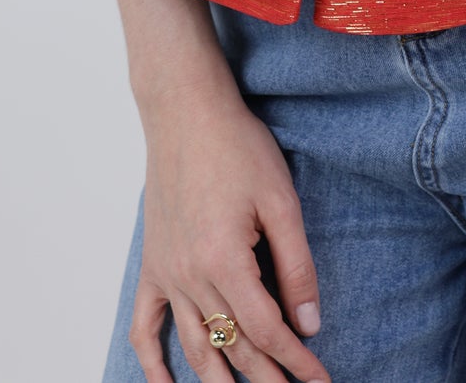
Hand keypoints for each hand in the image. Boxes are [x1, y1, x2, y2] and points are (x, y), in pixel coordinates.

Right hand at [128, 74, 329, 382]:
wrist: (185, 111)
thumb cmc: (237, 146)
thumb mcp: (280, 201)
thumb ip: (296, 266)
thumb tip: (309, 323)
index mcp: (224, 261)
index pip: (267, 331)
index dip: (296, 362)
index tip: (320, 380)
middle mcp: (189, 276)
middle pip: (232, 347)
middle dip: (267, 379)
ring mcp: (166, 274)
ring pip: (194, 348)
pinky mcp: (152, 265)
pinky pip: (145, 327)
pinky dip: (153, 364)